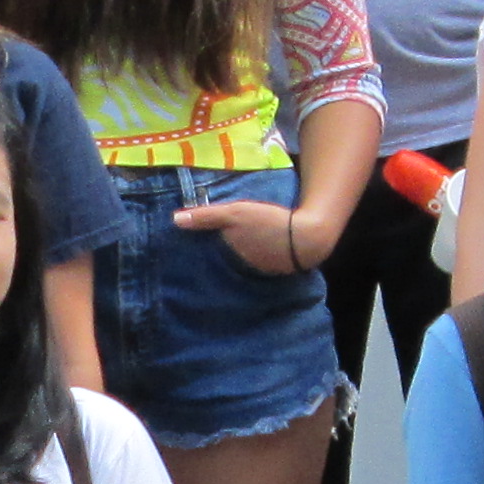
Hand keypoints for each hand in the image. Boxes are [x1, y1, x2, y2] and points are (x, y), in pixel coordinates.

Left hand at [170, 195, 327, 277]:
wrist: (309, 237)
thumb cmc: (268, 223)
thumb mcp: (235, 213)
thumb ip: (206, 217)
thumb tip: (174, 220)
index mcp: (229, 257)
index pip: (209, 254)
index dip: (203, 248)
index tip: (192, 244)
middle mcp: (241, 270)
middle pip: (226, 259)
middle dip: (221, 252)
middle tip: (217, 239)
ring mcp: (260, 271)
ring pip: (244, 261)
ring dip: (242, 253)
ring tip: (240, 240)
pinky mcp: (277, 269)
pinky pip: (261, 261)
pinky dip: (260, 253)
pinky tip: (263, 243)